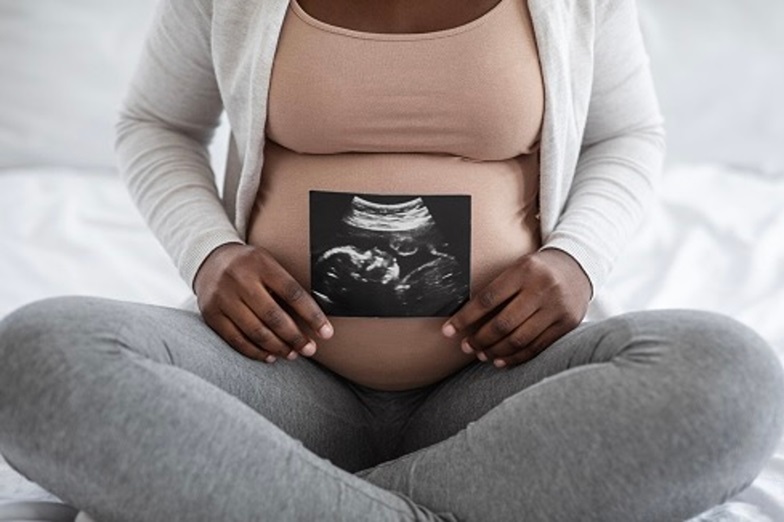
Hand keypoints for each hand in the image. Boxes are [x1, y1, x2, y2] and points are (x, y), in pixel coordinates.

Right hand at [194, 243, 333, 363]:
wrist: (209, 260)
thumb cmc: (249, 266)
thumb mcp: (268, 264)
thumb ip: (285, 285)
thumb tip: (314, 318)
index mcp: (261, 264)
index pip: (293, 292)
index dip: (312, 315)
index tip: (326, 332)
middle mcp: (240, 279)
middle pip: (274, 315)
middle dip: (295, 337)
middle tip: (309, 349)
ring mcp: (223, 297)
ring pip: (255, 331)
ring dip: (278, 347)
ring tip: (292, 354)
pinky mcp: (211, 314)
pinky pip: (236, 339)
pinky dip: (255, 351)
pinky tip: (270, 356)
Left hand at [441, 249, 590, 368]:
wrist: (578, 266)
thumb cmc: (536, 270)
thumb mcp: (517, 269)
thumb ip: (496, 290)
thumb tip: (463, 319)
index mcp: (524, 270)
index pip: (487, 299)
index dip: (465, 318)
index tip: (448, 331)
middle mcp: (542, 288)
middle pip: (503, 323)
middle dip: (480, 339)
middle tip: (466, 347)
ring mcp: (557, 308)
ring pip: (519, 339)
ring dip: (495, 351)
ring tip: (481, 355)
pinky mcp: (567, 324)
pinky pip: (536, 347)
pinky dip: (516, 357)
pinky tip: (500, 360)